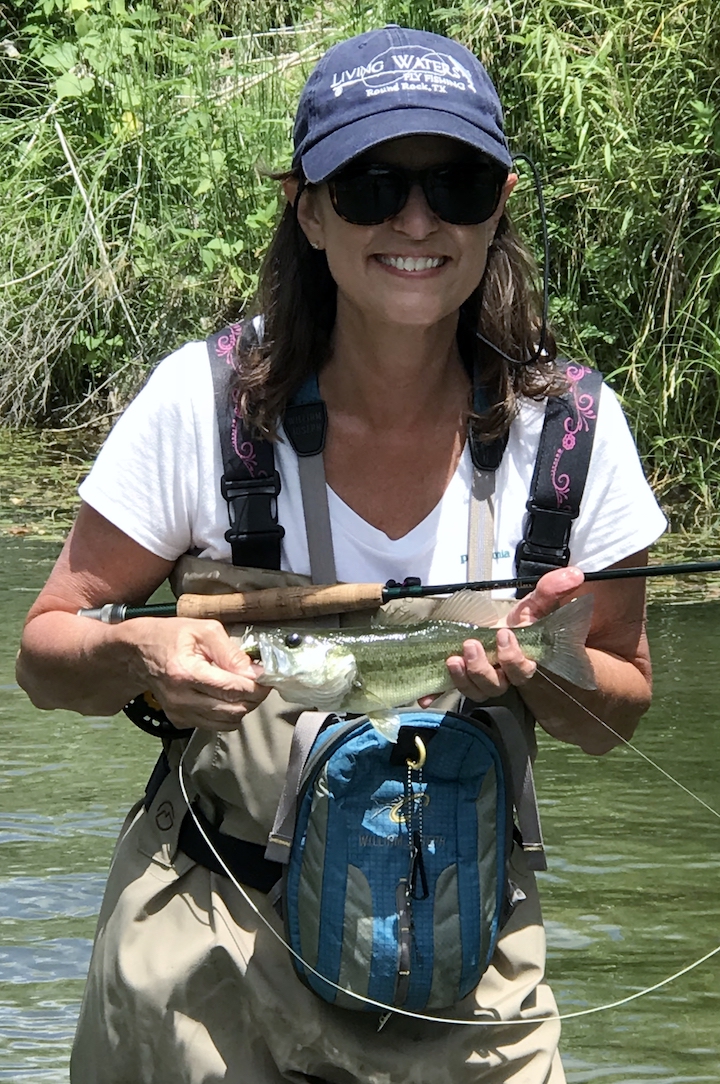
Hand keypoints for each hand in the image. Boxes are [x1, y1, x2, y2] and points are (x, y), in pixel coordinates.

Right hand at [126, 617, 269, 731]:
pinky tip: (227, 696)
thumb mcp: (203, 630)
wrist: (137, 653)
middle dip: (254, 698)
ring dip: (243, 707)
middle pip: (233, 710)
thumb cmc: (170, 636)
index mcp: (186, 672)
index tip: (268, 677)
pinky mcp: (180, 721)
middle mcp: (181, 698)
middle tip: (260, 682)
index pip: (232, 689)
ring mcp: (179, 713)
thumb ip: (231, 652)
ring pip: (227, 722)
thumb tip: (254, 672)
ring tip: (244, 688)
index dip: (257, 686)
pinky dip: (228, 713)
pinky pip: (215, 725)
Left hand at [436, 566, 585, 703]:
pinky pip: (449, 693)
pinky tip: (421, 696)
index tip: (504, 634)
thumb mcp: (537, 603)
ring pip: (474, 690)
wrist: (506, 633)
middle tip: (471, 646)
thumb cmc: (523, 623)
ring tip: (452, 659)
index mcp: (523, 660)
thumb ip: (552, 590)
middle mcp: (503, 676)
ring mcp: (482, 680)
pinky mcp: (462, 680)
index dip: (513, 657)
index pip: (522, 670)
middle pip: (495, 685)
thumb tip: (574, 574)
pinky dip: (435, 694)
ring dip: (462, 678)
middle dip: (482, 669)